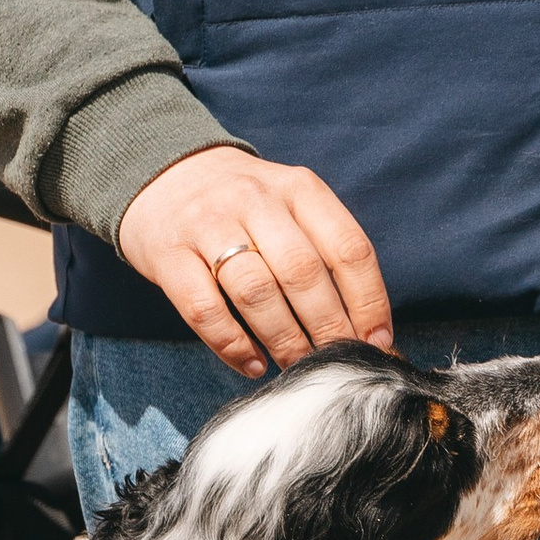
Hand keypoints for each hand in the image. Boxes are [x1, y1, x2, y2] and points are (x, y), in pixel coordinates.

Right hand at [116, 147, 391, 377]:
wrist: (164, 174)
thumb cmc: (243, 207)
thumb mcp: (290, 205)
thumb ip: (324, 252)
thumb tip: (367, 328)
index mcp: (298, 188)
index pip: (347, 247)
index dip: (368, 300)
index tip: (376, 341)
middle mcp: (255, 199)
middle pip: (303, 272)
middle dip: (327, 327)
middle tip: (336, 360)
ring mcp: (208, 224)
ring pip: (255, 291)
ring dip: (283, 338)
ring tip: (297, 365)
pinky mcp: (168, 254)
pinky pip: (204, 309)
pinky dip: (233, 344)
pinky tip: (252, 363)